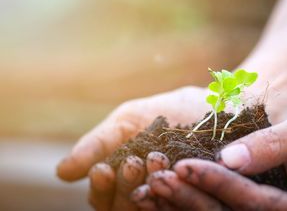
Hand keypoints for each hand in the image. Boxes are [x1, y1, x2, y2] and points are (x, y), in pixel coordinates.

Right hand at [57, 86, 208, 209]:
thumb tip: (61, 172)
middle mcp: (148, 196)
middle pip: (125, 208)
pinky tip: (177, 175)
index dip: (101, 188)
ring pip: (153, 210)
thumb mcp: (126, 123)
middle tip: (133, 163)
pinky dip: (179, 192)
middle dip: (126, 187)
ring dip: (150, 190)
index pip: (104, 199)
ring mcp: (174, 199)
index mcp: (125, 184)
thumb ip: (97, 145)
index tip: (102, 170)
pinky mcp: (200, 199)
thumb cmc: (163, 114)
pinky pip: (186, 205)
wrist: (207, 104)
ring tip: (154, 162)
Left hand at [134, 110, 286, 210]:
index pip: (255, 204)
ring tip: (150, 186)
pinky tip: (160, 195)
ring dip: (182, 206)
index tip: (184, 165)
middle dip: (191, 199)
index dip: (218, 184)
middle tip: (157, 179)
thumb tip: (228, 156)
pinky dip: (187, 206)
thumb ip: (275, 143)